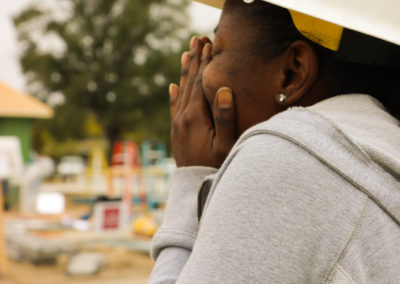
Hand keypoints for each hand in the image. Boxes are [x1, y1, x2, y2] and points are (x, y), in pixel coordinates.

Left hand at [169, 36, 236, 167]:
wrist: (194, 187)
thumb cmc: (215, 166)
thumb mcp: (226, 144)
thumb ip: (224, 116)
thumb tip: (222, 88)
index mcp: (194, 116)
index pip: (200, 82)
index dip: (204, 62)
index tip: (208, 43)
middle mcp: (182, 117)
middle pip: (188, 82)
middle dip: (194, 60)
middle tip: (196, 39)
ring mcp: (177, 125)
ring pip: (180, 91)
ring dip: (183, 72)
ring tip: (185, 54)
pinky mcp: (176, 133)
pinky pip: (173, 107)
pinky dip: (173, 94)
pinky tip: (172, 87)